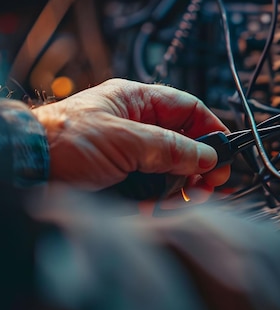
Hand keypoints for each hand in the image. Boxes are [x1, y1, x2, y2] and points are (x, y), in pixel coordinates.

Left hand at [32, 79, 230, 197]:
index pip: (188, 109)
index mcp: (137, 101)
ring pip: (172, 168)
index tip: (224, 153)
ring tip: (191, 199)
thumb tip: (207, 156)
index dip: (210, 129)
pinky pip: (154, 189)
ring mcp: (130, 153)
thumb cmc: (61, 141)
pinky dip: (164, 200)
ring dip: (185, 185)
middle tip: (212, 183)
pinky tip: (166, 208)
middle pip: (184, 141)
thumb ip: (170, 147)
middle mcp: (137, 126)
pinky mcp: (123, 179)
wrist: (25, 169)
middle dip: (201, 163)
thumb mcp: (124, 140)